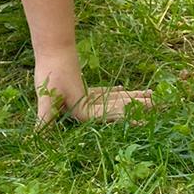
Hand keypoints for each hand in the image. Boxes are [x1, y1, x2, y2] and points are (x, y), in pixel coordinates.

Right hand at [34, 50, 150, 123]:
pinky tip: (134, 92)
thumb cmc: (48, 76)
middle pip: (118, 110)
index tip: (143, 121)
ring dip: (134, 99)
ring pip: (117, 101)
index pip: (108, 118)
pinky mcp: (89, 92)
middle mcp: (88, 111)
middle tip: (158, 105)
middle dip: (137, 107)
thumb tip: (36, 138)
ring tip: (154, 99)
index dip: (126, 119)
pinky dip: (122, 93)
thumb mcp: (47, 100)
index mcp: (82, 114)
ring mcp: (90, 101)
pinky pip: (110, 94)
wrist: (49, 55)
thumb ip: (45, 119)